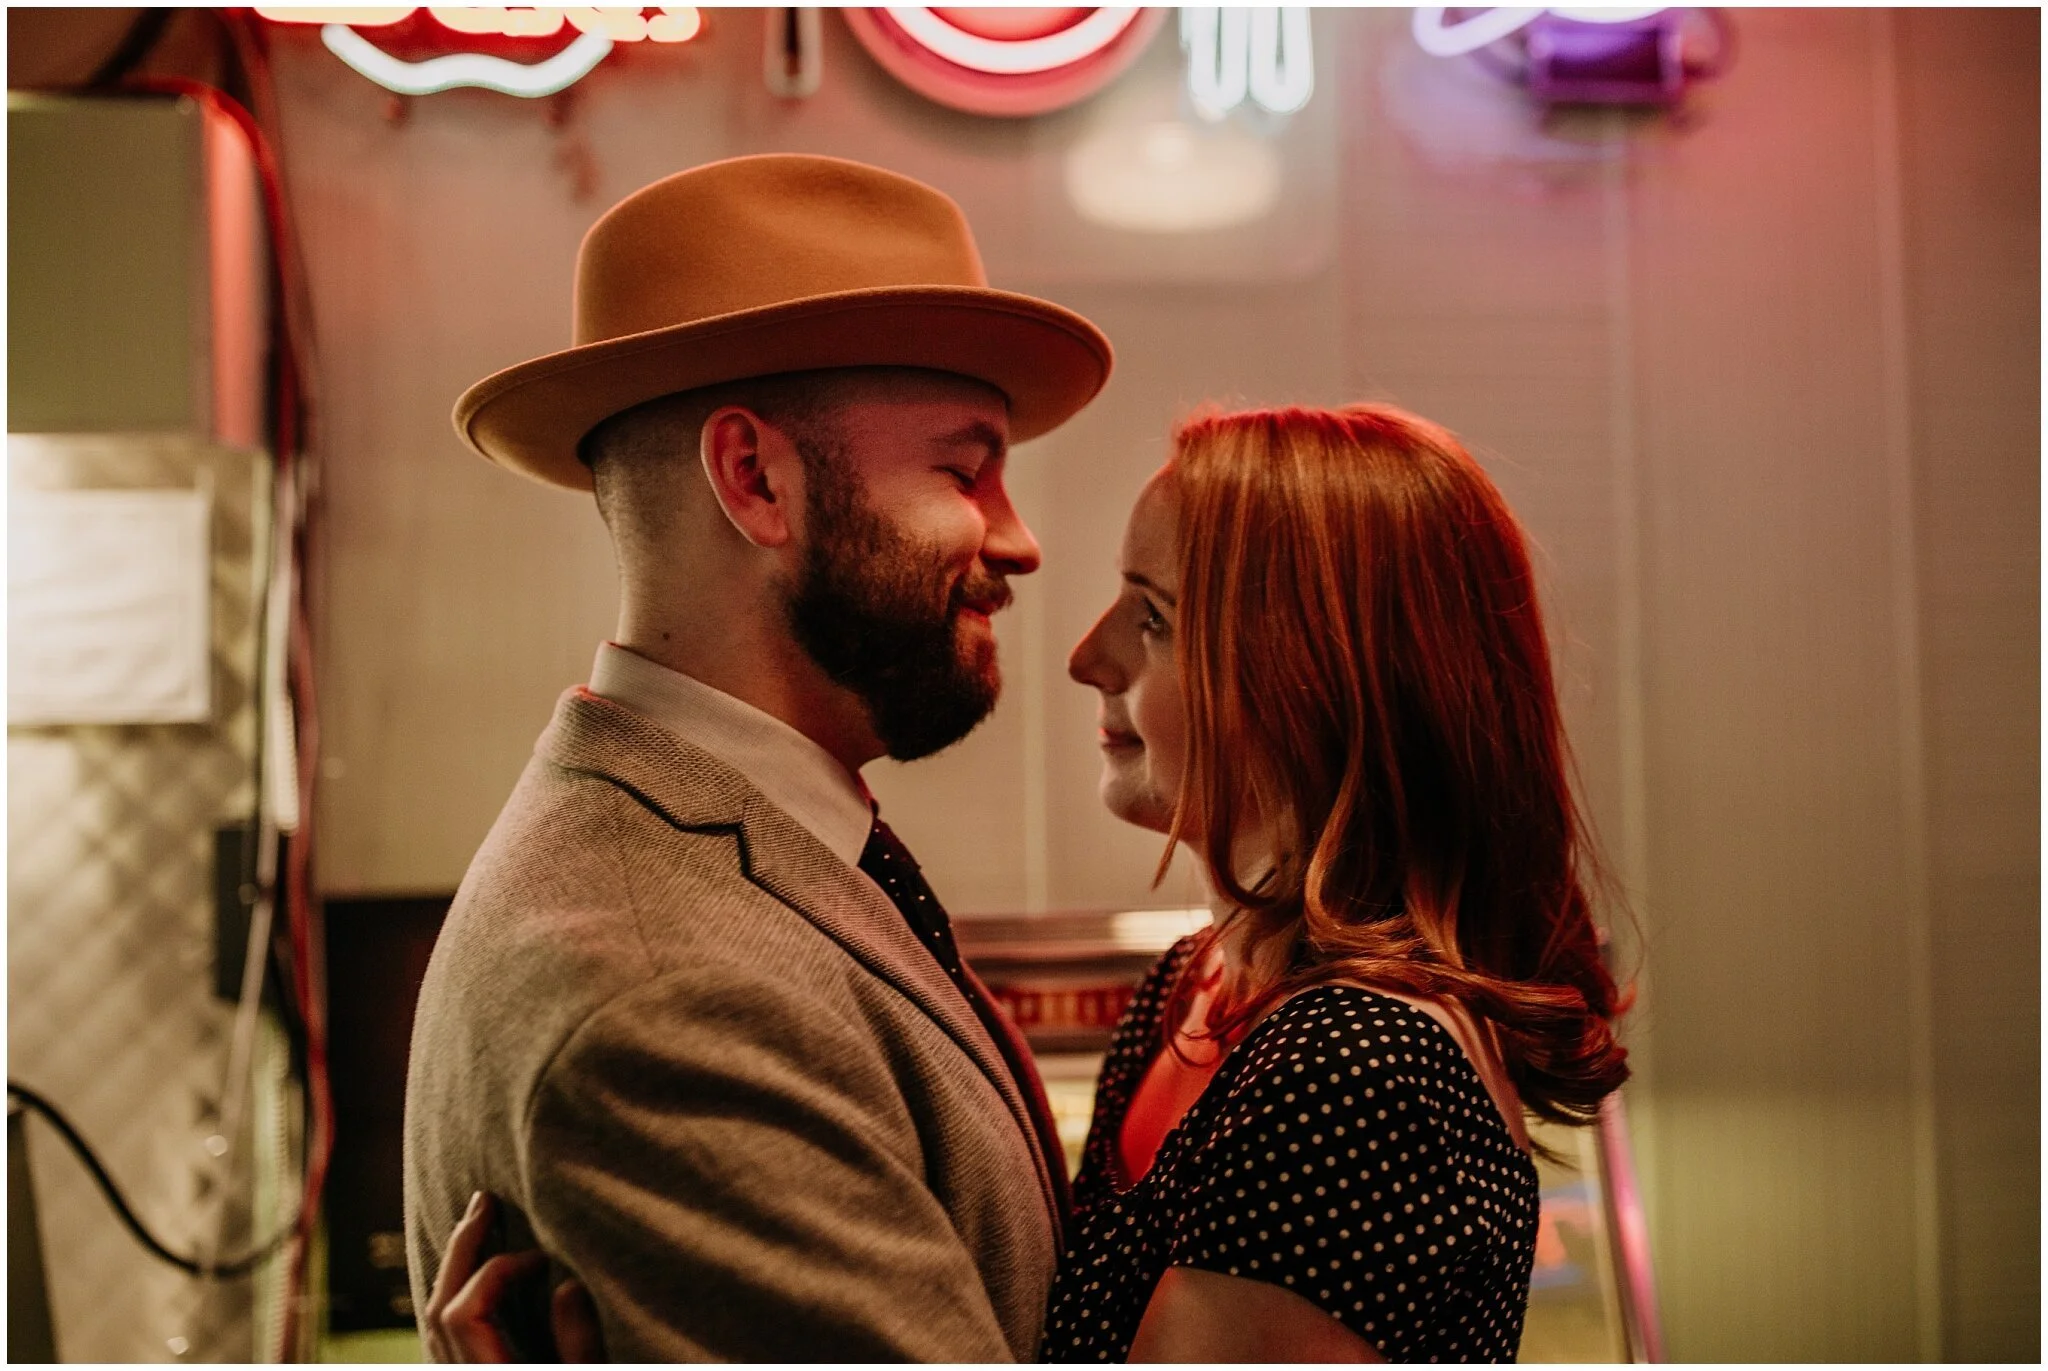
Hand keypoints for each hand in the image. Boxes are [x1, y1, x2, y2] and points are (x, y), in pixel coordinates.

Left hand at [423, 1192, 605, 1362]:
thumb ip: (579, 1345)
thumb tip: (569, 1287)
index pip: (465, 1314)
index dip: (498, 1273)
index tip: (541, 1257)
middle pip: (439, 1309)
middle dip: (462, 1248)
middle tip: (484, 1202)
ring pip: (434, 1320)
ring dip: (454, 1266)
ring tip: (476, 1226)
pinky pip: (443, 1333)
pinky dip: (455, 1292)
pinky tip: (475, 1272)